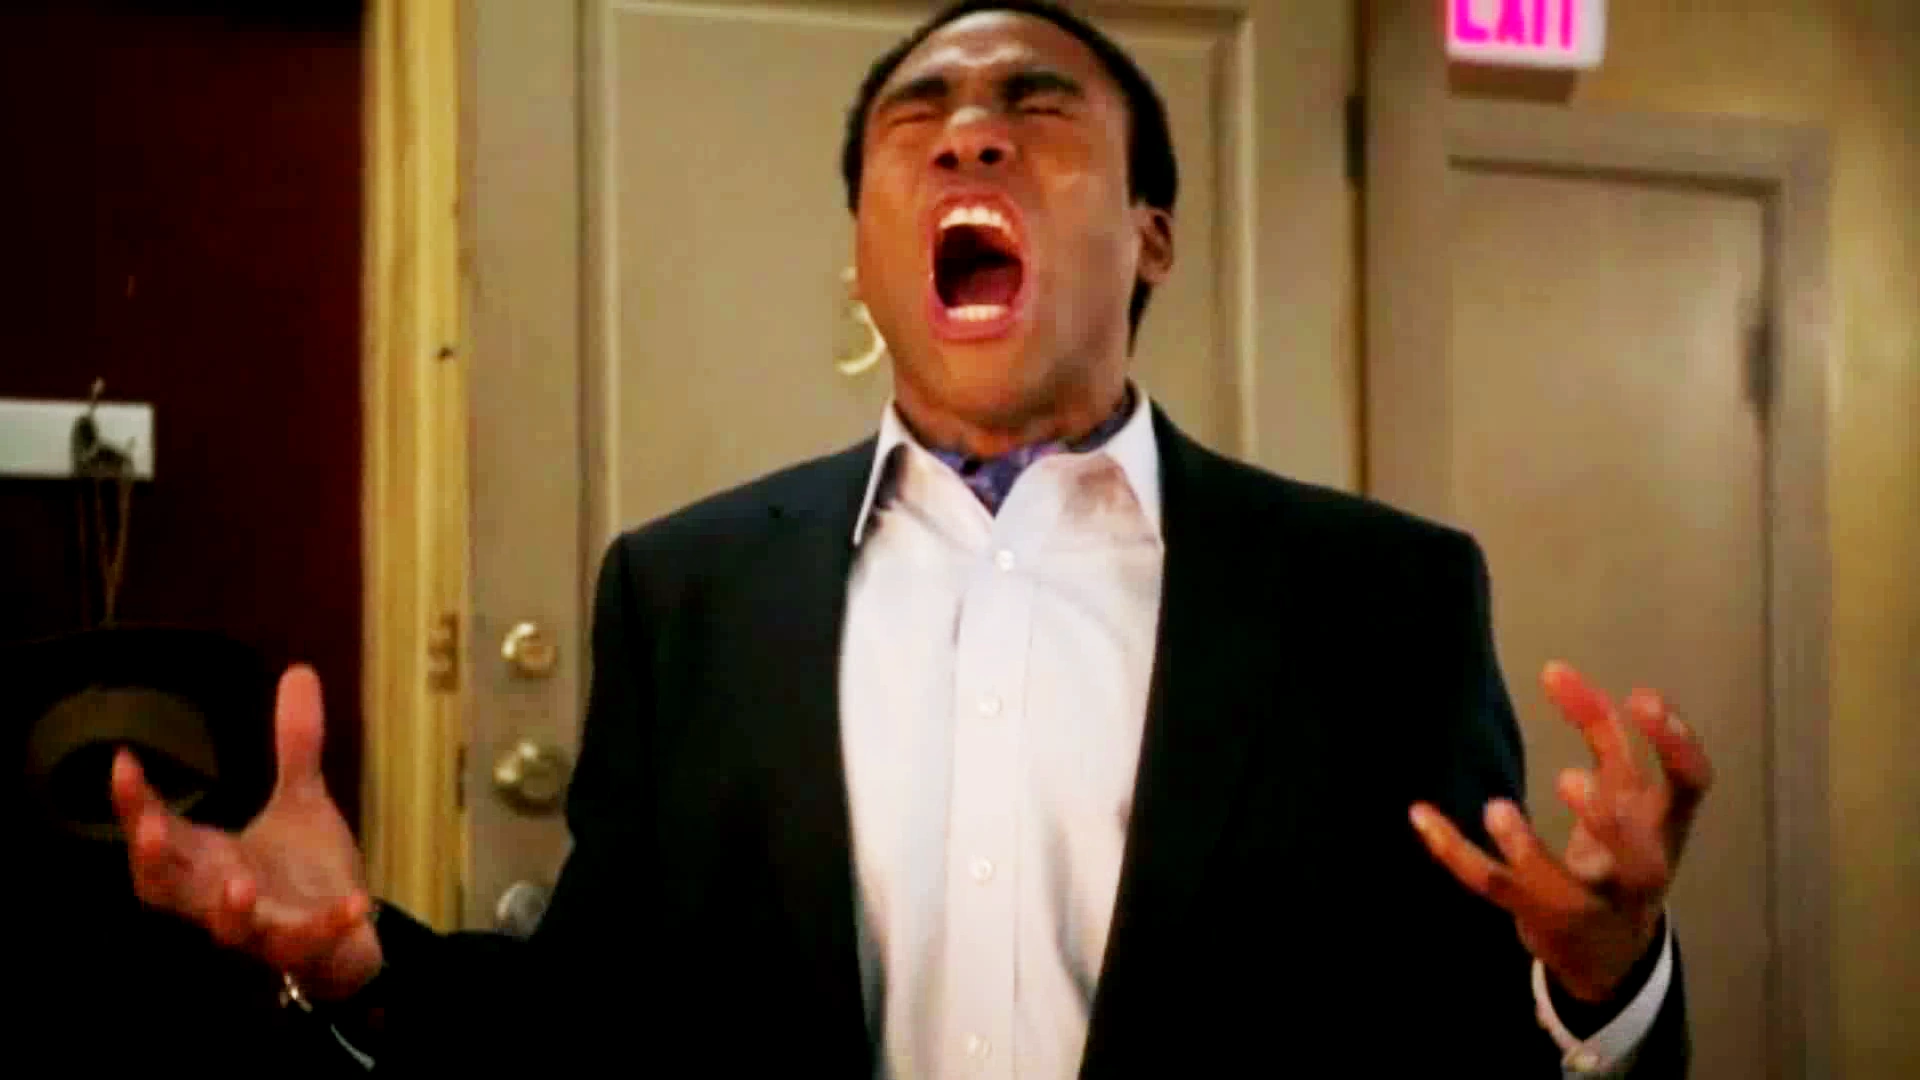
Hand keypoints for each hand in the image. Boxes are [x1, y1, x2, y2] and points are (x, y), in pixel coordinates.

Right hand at [111, 664, 382, 1000]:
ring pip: (228, 928)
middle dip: (152, 860)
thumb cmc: (301, 872)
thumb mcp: (302, 800)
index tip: (123, 761)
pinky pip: (310, 942)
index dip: (134, 803)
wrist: (345, 935)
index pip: (155, 834)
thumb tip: (300, 670)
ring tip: (239, 880)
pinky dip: (329, 925)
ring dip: (229, 907)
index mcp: (208, 860)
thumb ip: (296, 744)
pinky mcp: (304, 949)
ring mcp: (259, 928)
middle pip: (165, 888)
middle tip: (146, 829)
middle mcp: (219, 897)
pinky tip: (356, 902)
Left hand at [1409, 661, 1712, 1001]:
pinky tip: (1419, 814)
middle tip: (1569, 779)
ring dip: (1527, 850)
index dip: (1676, 744)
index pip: (1691, 787)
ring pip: (1560, 888)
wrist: (1610, 951)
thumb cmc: (1622, 852)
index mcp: (1665, 830)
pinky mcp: (1537, 916)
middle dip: (1606, 822)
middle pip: (1636, 857)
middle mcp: (1636, 873)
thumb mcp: (1628, 796)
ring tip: (1496, 808)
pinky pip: (1492, 886)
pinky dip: (1453, 851)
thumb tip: (1557, 671)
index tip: (1641, 696)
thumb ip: (1603, 735)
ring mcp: (1586, 903)